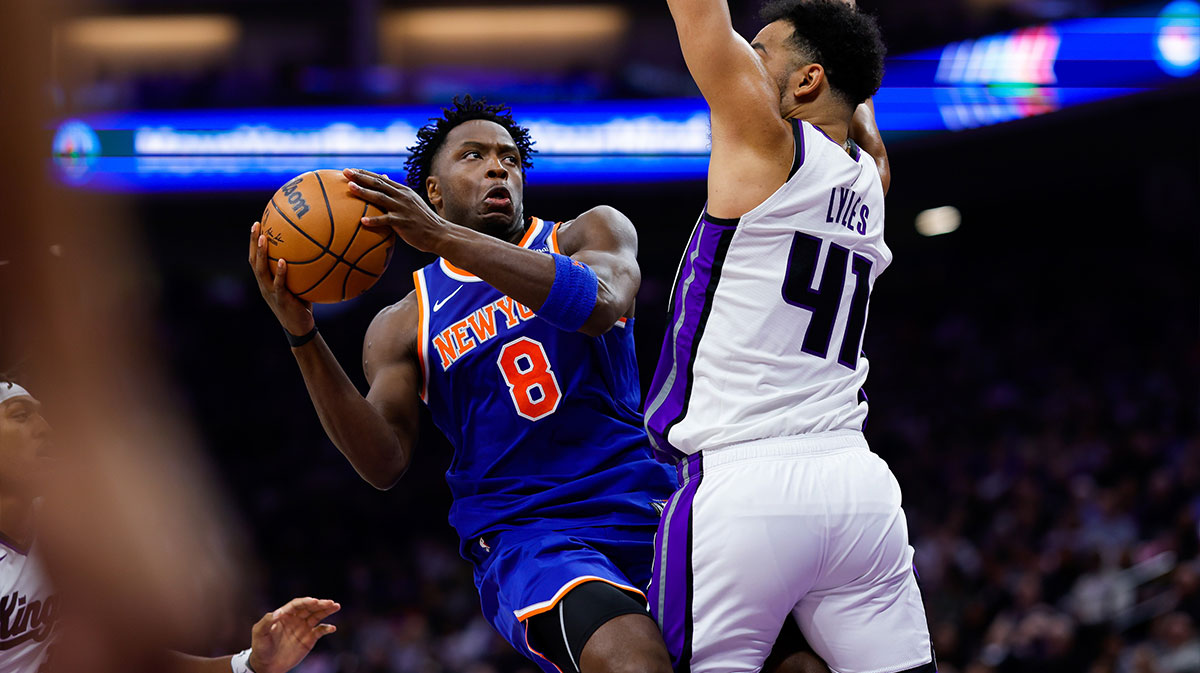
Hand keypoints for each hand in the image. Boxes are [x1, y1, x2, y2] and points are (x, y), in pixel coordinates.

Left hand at [247, 597, 339, 672]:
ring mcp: (303, 628)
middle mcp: (296, 619)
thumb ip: (267, 621)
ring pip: (317, 616)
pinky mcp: (309, 639)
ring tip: (336, 606)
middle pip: (310, 608)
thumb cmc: (260, 647)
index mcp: (284, 614)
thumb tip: (278, 612)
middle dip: (320, 604)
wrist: (266, 665)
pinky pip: (320, 631)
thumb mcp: (259, 633)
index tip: (314, 601)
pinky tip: (332, 628)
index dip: (306, 602)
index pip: (297, 604)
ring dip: (327, 610)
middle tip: (330, 602)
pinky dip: (327, 628)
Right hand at [249, 221, 315, 336]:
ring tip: (263, 237)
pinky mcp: (280, 300)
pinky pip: (278, 284)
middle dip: (253, 242)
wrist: (299, 327)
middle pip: (254, 260)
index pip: (256, 257)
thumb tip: (317, 248)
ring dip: (261, 253)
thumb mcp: (299, 284)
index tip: (257, 223)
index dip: (253, 242)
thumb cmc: (301, 303)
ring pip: (261, 270)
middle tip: (256, 224)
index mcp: (266, 279)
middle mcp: (264, 284)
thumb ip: (302, 269)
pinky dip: (280, 273)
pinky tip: (282, 261)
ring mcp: (270, 292)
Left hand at [343, 168, 447, 253]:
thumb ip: (396, 191)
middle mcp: (402, 197)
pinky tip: (362, 221)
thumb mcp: (411, 201)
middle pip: (378, 184)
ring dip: (364, 192)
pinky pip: (386, 220)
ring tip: (350, 187)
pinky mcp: (404, 222)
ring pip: (380, 198)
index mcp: (403, 191)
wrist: (439, 234)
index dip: (365, 173)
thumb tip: (384, 176)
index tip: (351, 169)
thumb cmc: (422, 220)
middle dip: (361, 177)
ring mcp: (403, 209)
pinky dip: (375, 220)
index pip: (381, 179)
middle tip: (345, 172)